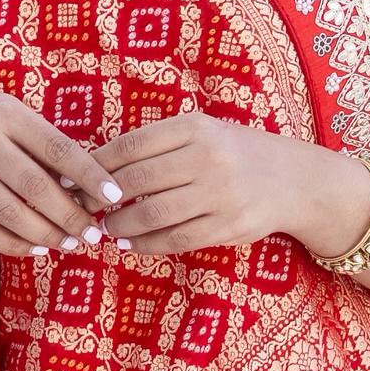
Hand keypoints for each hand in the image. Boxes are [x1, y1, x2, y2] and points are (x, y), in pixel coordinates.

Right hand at [0, 91, 122, 257]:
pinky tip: (38, 248)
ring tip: (70, 244)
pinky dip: (15, 244)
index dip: (89, 175)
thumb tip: (89, 188)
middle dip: (70, 215)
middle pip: (34, 187)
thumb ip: (47, 147)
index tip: (114, 196)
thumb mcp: (16, 118)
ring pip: (9, 214)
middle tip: (93, 234)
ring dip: (46, 235)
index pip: (57, 148)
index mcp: (7, 116)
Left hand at [98, 112, 369, 260]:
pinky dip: (146, 244)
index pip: (130, 146)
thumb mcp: (203, 133)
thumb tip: (97, 166)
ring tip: (105, 228)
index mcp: (195, 127)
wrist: (295, 180)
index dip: (95, 166)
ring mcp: (219, 193)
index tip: (74, 180)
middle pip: (136, 182)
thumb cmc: (236, 153)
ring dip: (120, 225)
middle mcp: (207, 156)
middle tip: (83, 209)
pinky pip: (175, 239)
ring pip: (152, 214)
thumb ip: (158, 145)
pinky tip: (130, 243)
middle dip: (102, 199)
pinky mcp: (228, 225)